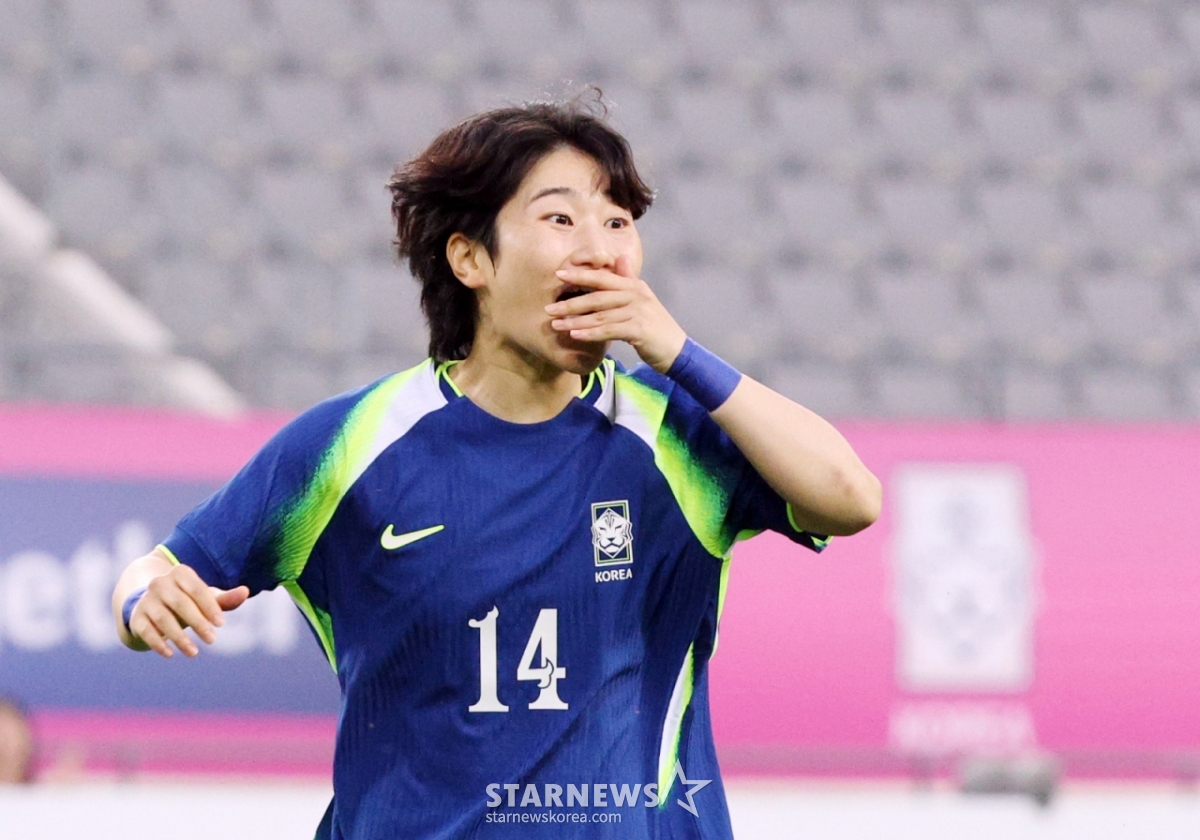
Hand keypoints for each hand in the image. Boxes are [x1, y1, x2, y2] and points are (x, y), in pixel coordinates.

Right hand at [128, 564, 249, 657]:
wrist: (150, 602)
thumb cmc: (186, 599)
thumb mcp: (205, 597)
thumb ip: (224, 598)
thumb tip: (246, 591)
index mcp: (180, 573)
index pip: (196, 589)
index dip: (209, 606)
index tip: (221, 624)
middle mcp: (160, 583)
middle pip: (180, 603)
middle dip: (198, 622)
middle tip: (212, 640)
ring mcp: (146, 600)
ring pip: (163, 619)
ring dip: (179, 637)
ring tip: (194, 652)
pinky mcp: (136, 617)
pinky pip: (146, 630)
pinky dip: (157, 643)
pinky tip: (170, 654)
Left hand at [545, 255, 686, 372]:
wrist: (676, 349)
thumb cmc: (654, 326)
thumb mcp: (641, 301)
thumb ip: (628, 280)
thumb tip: (620, 258)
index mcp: (634, 286)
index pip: (603, 277)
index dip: (580, 275)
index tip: (559, 274)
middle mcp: (636, 295)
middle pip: (597, 297)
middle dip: (571, 303)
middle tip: (549, 308)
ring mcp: (638, 312)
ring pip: (600, 315)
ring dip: (576, 321)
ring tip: (556, 325)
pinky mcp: (639, 330)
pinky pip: (609, 330)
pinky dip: (591, 333)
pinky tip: (576, 336)